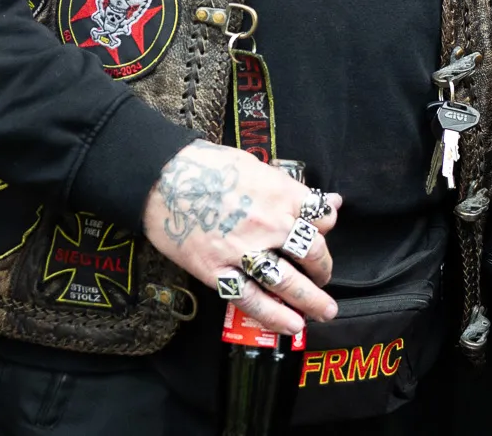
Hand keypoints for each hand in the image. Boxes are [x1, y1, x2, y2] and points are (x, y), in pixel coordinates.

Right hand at [141, 139, 340, 335]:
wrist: (164, 178)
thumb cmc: (211, 166)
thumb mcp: (260, 168)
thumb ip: (292, 189)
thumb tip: (327, 200)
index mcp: (283, 195)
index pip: (322, 217)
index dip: (327, 226)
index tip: (324, 234)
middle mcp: (270, 224)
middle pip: (312, 252)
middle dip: (323, 269)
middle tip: (324, 278)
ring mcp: (244, 250)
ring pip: (287, 281)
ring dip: (310, 300)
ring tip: (324, 311)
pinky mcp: (216, 270)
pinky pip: (250, 298)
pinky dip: (273, 315)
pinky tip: (291, 325)